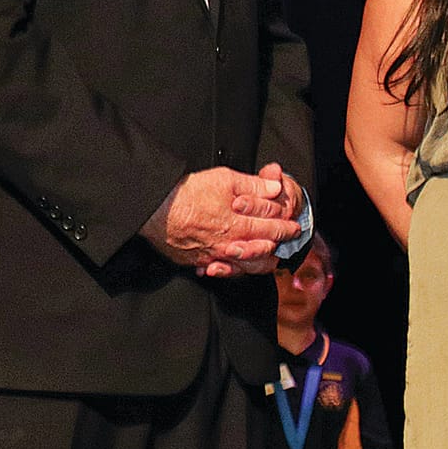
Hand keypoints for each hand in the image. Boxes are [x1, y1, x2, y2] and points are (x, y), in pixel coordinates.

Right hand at [140, 167, 301, 275]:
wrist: (154, 208)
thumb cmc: (188, 192)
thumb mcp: (225, 179)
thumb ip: (254, 186)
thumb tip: (275, 187)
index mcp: (239, 225)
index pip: (271, 229)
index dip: (285, 228)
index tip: (294, 227)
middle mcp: (228, 245)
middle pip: (260, 253)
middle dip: (276, 247)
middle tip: (284, 243)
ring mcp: (211, 256)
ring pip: (242, 266)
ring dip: (256, 260)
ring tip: (265, 255)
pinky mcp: (194, 261)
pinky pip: (217, 269)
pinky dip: (227, 268)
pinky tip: (230, 263)